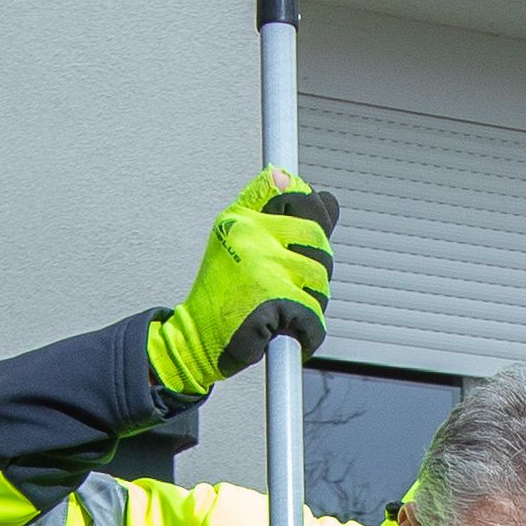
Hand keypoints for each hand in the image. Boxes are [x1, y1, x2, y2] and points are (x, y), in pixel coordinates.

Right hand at [147, 173, 337, 397]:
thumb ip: (287, 221)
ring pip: (319, 278)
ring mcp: (261, 265)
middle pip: (317, 238)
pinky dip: (307, 331)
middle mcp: (250, 234)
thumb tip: (329, 199)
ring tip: (283, 310)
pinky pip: (312, 313)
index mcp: (242, 217)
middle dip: (315, 268)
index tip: (308, 231)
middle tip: (292, 286)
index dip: (313, 208)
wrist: (197, 336)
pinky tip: (286, 331)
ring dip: (311, 302)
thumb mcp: (247, 244)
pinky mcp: (272, 299)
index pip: (291, 189)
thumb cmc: (226, 294)